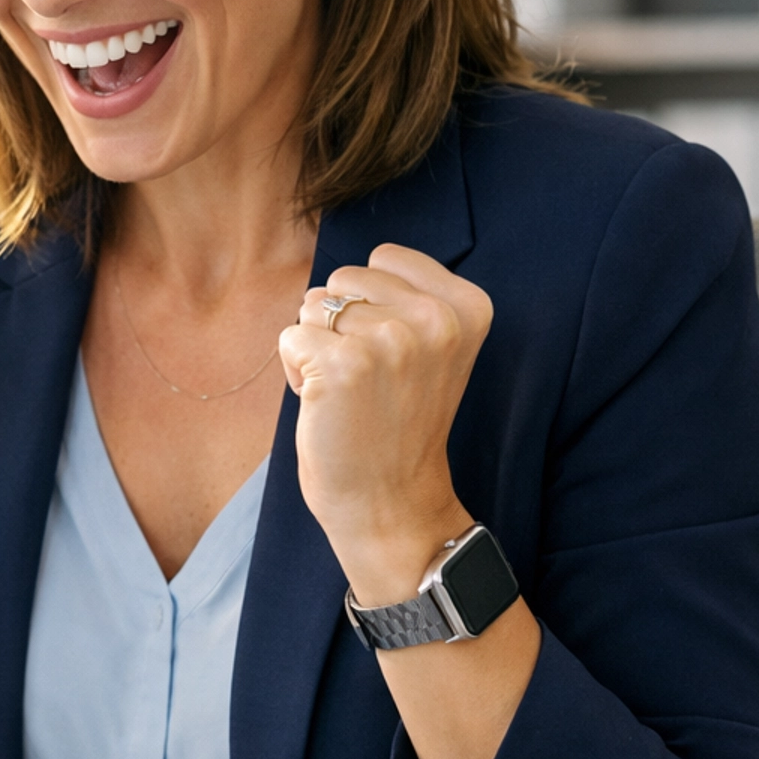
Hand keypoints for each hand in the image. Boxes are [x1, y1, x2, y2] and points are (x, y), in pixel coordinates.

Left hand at [278, 243, 491, 605]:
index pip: (384, 256)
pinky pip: (290, 337)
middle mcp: (437, 318)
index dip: (372, 303)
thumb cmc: (398, 423)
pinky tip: (327, 405)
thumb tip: (356, 263)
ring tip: (349, 393)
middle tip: (367, 379)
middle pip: (345, 278)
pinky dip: (295, 371)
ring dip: (317, 347)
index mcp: (468, 306)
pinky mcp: (344, 365)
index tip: (394, 355)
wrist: (391, 502)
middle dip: (341, 323)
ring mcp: (392, 340)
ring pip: (314, 305)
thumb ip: (409, 298)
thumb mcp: (432, 349)